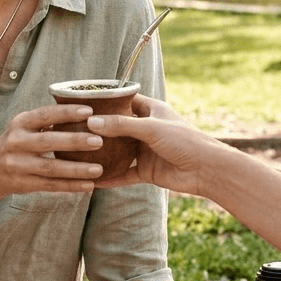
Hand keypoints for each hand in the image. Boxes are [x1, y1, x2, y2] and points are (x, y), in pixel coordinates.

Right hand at [0, 104, 104, 195]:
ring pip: (51, 168)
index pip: (45, 115)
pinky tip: (89, 185)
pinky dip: (71, 186)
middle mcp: (16, 142)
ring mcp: (18, 165)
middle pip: (48, 142)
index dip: (66, 113)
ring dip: (76, 169)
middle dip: (74, 141)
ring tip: (98, 168)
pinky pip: (50, 186)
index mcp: (20, 123)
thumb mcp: (24, 127)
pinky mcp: (23, 184)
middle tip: (99, 141)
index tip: (89, 112)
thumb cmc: (17, 143)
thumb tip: (86, 114)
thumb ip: (47, 121)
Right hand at [86, 95, 225, 196]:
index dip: (106, 99)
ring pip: (118, 151)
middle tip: (73, 127)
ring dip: (101, 153)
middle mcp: (146, 129)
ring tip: (77, 152)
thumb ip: (121, 125)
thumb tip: (91, 123)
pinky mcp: (146, 171)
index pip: (124, 100)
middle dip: (98, 128)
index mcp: (150, 111)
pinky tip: (92, 181)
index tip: (83, 100)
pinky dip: (110, 178)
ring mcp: (145, 151)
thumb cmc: (185, 141)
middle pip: (117, 126)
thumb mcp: (150, 128)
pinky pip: (123, 174)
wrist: (207, 170)